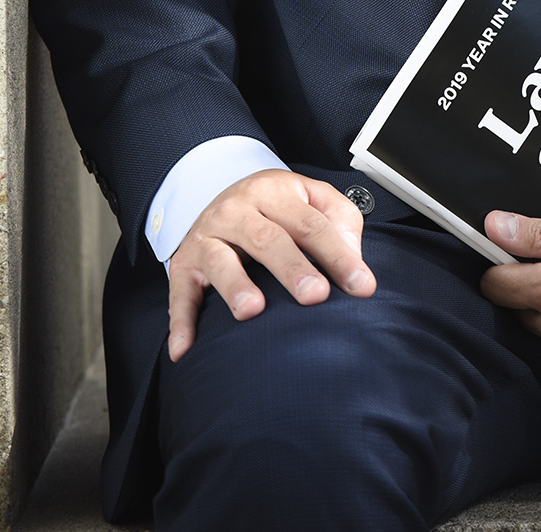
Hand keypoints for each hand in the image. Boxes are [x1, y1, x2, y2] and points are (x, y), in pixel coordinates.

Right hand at [167, 169, 375, 362]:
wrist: (215, 192)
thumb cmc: (273, 206)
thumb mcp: (310, 197)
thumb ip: (339, 219)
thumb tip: (352, 256)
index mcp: (274, 192)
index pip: (312, 224)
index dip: (338, 254)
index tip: (361, 285)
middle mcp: (237, 211)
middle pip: (268, 239)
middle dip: (293, 268)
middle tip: (316, 295)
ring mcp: (208, 237)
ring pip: (221, 261)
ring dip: (236, 286)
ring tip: (254, 310)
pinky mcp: (183, 266)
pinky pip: (180, 294)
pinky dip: (181, 322)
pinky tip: (186, 347)